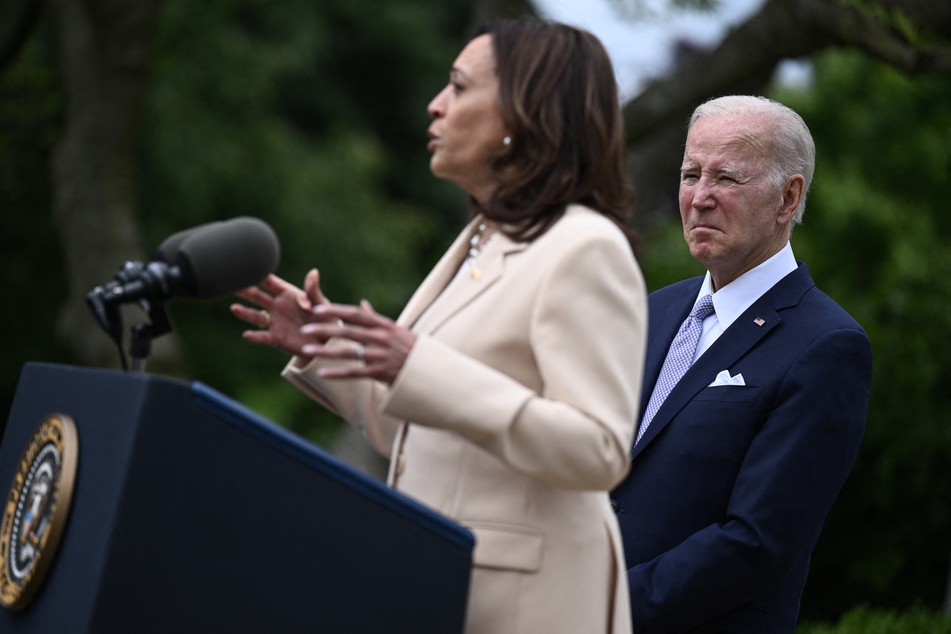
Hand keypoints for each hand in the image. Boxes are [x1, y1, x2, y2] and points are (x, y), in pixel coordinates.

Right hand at [230, 269, 330, 356]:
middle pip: (257, 296)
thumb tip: (313, 272)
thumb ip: (314, 291)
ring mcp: (274, 322)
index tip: (245, 266)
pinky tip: (247, 335)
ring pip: (255, 316)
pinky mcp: (275, 338)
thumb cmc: (326, 318)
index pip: (270, 282)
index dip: (258, 274)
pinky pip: (262, 336)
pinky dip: (254, 336)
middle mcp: (277, 306)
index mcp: (287, 294)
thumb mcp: (322, 304)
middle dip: (244, 290)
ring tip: (235, 308)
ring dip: (245, 312)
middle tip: (231, 284)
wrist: (326, 342)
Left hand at [300, 300, 415, 384]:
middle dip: (325, 330)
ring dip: (325, 351)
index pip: (355, 314)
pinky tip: (322, 372)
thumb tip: (361, 304)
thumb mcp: (396, 330)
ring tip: (306, 350)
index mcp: (384, 325)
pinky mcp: (381, 372)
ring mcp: (381, 356)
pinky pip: (355, 372)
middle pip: (348, 331)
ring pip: (348, 352)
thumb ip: (375, 318)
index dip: (335, 311)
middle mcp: (381, 338)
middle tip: (305, 329)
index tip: (317, 310)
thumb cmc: (410, 348)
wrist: (429, 370)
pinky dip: (338, 373)